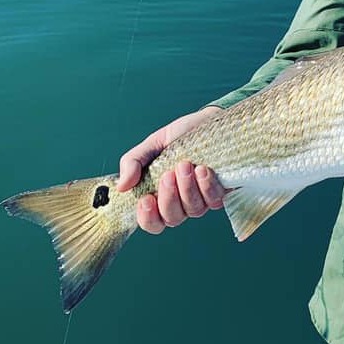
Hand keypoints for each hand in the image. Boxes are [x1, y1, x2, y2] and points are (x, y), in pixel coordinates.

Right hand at [118, 105, 227, 233]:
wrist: (209, 120)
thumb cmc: (180, 136)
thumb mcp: (152, 145)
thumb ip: (133, 163)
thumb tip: (122, 186)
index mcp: (161, 196)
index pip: (152, 223)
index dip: (148, 218)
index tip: (146, 199)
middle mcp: (183, 203)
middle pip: (173, 219)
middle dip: (168, 198)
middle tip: (168, 174)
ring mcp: (203, 199)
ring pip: (194, 210)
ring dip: (187, 189)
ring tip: (186, 164)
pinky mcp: (222, 191)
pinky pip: (214, 200)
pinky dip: (207, 186)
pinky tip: (203, 169)